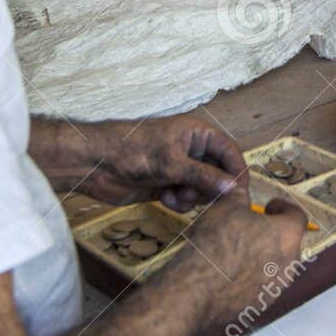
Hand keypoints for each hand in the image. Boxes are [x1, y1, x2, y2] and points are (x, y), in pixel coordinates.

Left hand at [62, 116, 247, 211]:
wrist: (96, 164)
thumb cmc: (132, 152)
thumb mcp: (172, 164)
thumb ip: (204, 177)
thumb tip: (234, 188)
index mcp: (198, 134)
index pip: (230, 152)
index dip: (237, 172)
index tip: (240, 194)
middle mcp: (192, 149)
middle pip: (219, 173)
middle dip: (212, 188)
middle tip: (202, 198)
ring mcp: (180, 168)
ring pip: (203, 189)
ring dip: (193, 197)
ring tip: (176, 195)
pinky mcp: (168, 184)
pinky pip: (187, 198)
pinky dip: (180, 202)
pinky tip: (165, 199)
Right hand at [167, 177, 307, 335]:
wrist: (199, 290)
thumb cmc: (217, 242)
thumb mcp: (226, 207)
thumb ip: (239, 197)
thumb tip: (240, 191)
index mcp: (288, 235)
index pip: (297, 216)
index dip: (283, 208)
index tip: (269, 206)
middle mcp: (289, 264)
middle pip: (288, 243)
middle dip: (272, 234)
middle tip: (251, 227)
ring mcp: (275, 289)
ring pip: (275, 267)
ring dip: (262, 258)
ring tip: (236, 251)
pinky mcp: (258, 307)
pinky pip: (259, 287)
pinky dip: (249, 279)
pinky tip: (227, 274)